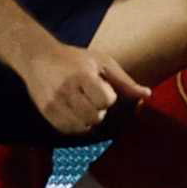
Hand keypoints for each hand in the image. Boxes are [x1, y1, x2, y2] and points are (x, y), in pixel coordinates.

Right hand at [17, 37, 151, 137]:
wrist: (39, 57)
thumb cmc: (75, 58)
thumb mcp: (102, 63)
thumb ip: (125, 82)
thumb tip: (147, 95)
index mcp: (83, 76)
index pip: (105, 101)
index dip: (108, 98)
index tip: (104, 89)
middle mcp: (67, 91)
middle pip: (94, 117)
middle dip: (100, 111)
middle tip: (95, 100)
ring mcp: (54, 103)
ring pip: (81, 126)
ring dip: (88, 120)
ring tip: (85, 106)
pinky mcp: (46, 112)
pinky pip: (67, 129)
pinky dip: (76, 125)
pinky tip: (76, 112)